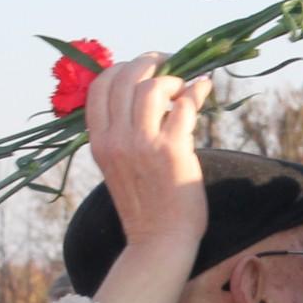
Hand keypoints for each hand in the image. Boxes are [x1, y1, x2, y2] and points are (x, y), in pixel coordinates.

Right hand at [86, 56, 208, 253]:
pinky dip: (196, 93)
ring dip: (174, 80)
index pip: (100, 86)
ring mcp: (142, 144)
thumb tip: (152, 90)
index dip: (123, 68)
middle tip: (169, 63)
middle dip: (150, 62)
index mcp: (99, 141)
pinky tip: (203, 92)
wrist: (159, 240)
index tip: (144, 66)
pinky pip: (184, 106)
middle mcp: (116, 139)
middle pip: (126, 78)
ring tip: (185, 90)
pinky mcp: (171, 150)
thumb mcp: (121, 165)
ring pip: (153, 88)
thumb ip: (126, 131)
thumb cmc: (146, 203)